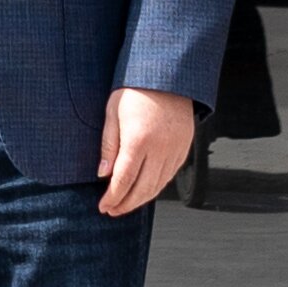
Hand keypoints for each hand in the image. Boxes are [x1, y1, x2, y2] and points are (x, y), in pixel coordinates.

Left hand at [96, 85, 199, 217]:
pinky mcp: (184, 148)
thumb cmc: (136, 89)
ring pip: (158, 186)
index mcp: (138, 140)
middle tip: (112, 210)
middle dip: (126, 204)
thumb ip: (108, 146)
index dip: (112, 198)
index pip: (123, 180)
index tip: (103, 206)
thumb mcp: (112, 112)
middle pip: (142, 189)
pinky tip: (145, 190)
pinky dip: (157, 187)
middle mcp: (160, 149)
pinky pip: (170, 176)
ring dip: (141, 199)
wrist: (167, 76)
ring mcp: (175, 150)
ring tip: (126, 204)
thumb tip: (103, 174)